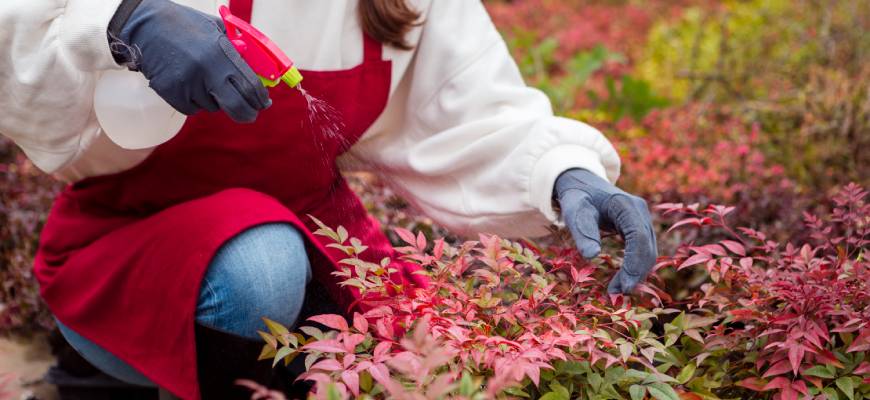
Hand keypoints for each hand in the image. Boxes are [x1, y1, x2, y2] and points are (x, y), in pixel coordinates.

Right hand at [108, 0, 270, 121]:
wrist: (145, 26)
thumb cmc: (184, 25)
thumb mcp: (216, 29)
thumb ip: (237, 50)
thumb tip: (258, 72)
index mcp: (220, 52)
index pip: (250, 85)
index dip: (260, 99)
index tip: (264, 103)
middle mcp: (206, 70)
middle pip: (237, 106)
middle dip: (247, 113)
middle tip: (249, 114)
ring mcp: (188, 84)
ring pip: (213, 107)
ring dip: (213, 99)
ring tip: (201, 78)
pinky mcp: (172, 94)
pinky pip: (193, 109)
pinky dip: (194, 101)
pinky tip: (187, 83)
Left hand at [554, 168, 656, 293]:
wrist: (582, 183)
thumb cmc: (577, 197)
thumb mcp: (575, 211)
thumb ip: (583, 231)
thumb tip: (591, 256)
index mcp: (626, 205)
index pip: (638, 237)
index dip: (634, 264)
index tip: (624, 286)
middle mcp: (639, 211)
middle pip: (647, 247)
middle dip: (636, 273)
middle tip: (618, 294)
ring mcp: (642, 219)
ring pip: (648, 251)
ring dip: (636, 273)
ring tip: (617, 290)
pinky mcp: (639, 227)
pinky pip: (643, 250)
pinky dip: (635, 267)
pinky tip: (622, 280)